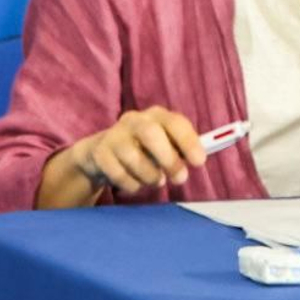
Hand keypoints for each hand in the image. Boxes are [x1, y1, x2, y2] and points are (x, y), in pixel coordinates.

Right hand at [68, 106, 208, 195]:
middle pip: (151, 133)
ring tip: (156, 181)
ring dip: (149, 175)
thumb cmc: (143, 150)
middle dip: (168, 158)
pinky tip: (135, 184)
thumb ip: (180, 151)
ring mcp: (114, 135)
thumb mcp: (163, 147)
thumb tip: (199, 159)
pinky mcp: (99, 153)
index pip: (175, 122)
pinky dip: (131, 184)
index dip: (189, 141)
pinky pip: (117, 173)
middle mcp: (135, 120)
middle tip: (180, 178)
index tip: (199, 162)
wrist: (101, 154)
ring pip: (133, 156)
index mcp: (157, 115)